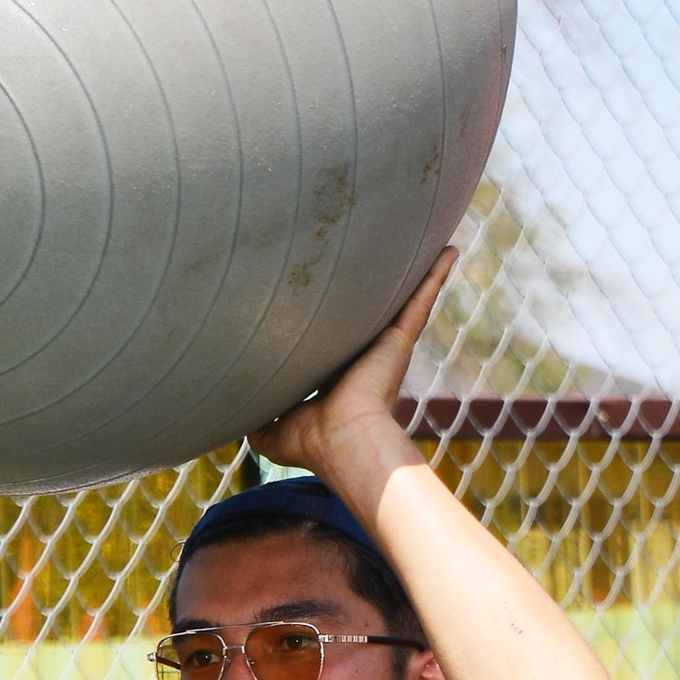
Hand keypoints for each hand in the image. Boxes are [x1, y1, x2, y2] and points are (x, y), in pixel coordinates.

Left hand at [250, 250, 458, 487]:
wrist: (342, 439)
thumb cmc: (310, 439)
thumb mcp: (271, 430)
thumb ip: (254, 418)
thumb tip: (230, 412)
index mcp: (340, 374)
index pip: (337, 339)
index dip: (333, 321)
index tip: (328, 298)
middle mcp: (366, 356)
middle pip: (373, 311)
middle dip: (379, 287)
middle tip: (382, 254)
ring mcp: (387, 346)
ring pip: (402, 301)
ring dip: (416, 273)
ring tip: (424, 240)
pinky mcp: (400, 340)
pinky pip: (421, 301)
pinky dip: (436, 276)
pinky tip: (450, 251)